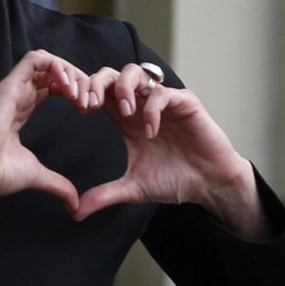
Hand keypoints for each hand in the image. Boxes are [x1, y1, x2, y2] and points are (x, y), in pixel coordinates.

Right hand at [0, 49, 85, 210]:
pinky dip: (56, 67)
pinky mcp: (9, 86)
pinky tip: (68, 87)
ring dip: (69, 72)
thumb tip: (75, 203)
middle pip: (53, 70)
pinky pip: (35, 60)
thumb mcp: (36, 175)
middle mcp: (18, 94)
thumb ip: (57, 184)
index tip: (87, 109)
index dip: (74, 91)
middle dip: (76, 80)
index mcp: (22, 108)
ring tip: (80, 94)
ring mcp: (13, 88)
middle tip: (89, 101)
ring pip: (46, 60)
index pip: (52, 85)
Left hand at [74, 64, 268, 238]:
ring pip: (135, 72)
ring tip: (124, 114)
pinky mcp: (184, 103)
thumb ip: (104, 195)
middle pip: (112, 74)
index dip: (86, 92)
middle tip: (90, 104)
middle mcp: (141, 104)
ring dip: (124, 88)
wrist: (209, 185)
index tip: (79, 108)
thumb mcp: (133, 188)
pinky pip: (162, 93)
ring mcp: (162, 101)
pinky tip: (151, 132)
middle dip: (97, 83)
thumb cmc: (174, 180)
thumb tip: (76, 212)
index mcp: (126, 118)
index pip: (100, 92)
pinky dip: (152, 109)